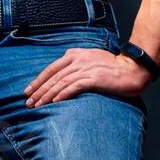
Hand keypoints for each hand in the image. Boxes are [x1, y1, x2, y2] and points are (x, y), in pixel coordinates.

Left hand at [23, 48, 150, 106]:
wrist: (131, 69)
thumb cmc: (111, 67)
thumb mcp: (89, 60)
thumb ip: (75, 65)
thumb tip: (60, 76)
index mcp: (74, 54)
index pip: (51, 68)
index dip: (38, 80)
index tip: (28, 91)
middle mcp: (78, 59)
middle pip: (53, 76)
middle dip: (38, 90)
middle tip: (28, 102)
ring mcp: (85, 68)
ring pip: (60, 83)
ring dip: (47, 95)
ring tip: (38, 105)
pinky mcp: (94, 78)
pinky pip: (74, 87)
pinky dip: (63, 94)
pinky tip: (54, 102)